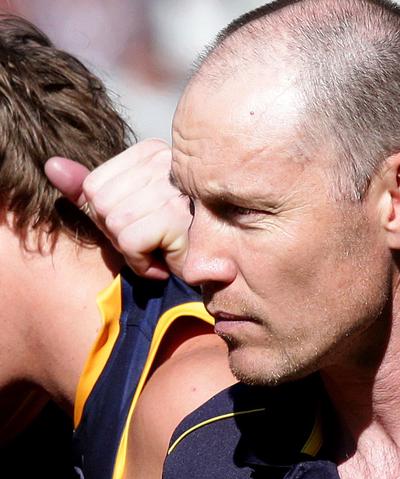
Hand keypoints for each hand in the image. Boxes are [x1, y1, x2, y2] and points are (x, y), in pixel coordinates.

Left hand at [44, 139, 190, 278]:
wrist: (211, 268)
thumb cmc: (166, 238)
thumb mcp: (123, 209)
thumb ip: (86, 189)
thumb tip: (51, 165)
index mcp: (151, 152)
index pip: (94, 185)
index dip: (107, 216)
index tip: (140, 225)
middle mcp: (166, 162)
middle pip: (101, 204)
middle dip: (119, 235)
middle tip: (151, 242)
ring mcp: (174, 188)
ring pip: (114, 224)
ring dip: (133, 251)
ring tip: (160, 250)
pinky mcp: (178, 216)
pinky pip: (130, 242)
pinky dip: (143, 262)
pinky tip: (167, 260)